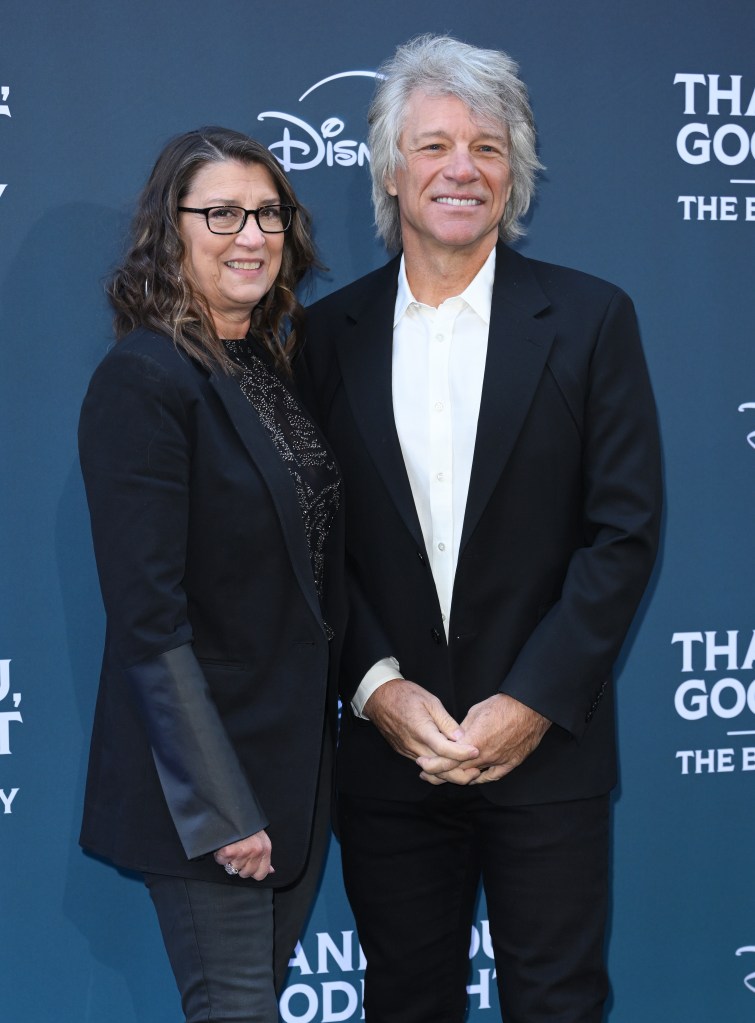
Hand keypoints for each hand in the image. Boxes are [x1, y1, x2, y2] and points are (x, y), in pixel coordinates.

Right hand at [213, 829, 273, 880]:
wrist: (234, 811)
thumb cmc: (247, 825)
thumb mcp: (261, 840)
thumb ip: (264, 857)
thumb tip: (271, 871)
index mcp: (266, 849)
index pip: (261, 874)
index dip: (252, 872)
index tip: (246, 864)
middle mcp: (256, 851)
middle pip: (245, 873)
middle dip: (239, 865)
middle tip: (237, 852)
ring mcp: (243, 851)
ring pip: (233, 868)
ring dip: (229, 859)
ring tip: (231, 845)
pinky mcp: (230, 850)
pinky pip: (222, 861)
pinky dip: (220, 855)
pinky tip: (224, 845)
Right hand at [364, 679, 478, 779]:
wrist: (380, 698)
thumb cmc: (405, 695)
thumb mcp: (430, 701)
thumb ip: (446, 722)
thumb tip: (462, 737)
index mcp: (422, 731)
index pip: (445, 750)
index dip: (462, 754)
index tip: (476, 752)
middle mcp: (414, 745)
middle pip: (439, 768)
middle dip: (459, 773)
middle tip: (476, 771)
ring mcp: (408, 751)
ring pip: (431, 770)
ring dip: (449, 773)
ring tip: (467, 769)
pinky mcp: (404, 752)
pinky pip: (423, 765)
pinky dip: (437, 768)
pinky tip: (449, 764)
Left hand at [416, 693, 550, 785]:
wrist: (530, 708)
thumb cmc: (502, 706)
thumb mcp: (474, 713)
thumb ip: (461, 730)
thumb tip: (452, 738)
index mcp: (472, 743)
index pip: (446, 760)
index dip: (432, 765)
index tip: (422, 764)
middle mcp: (484, 756)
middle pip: (457, 772)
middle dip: (440, 774)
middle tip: (428, 774)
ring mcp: (498, 762)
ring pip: (473, 776)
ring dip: (458, 777)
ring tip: (445, 777)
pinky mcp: (511, 763)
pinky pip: (492, 776)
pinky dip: (480, 778)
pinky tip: (472, 778)